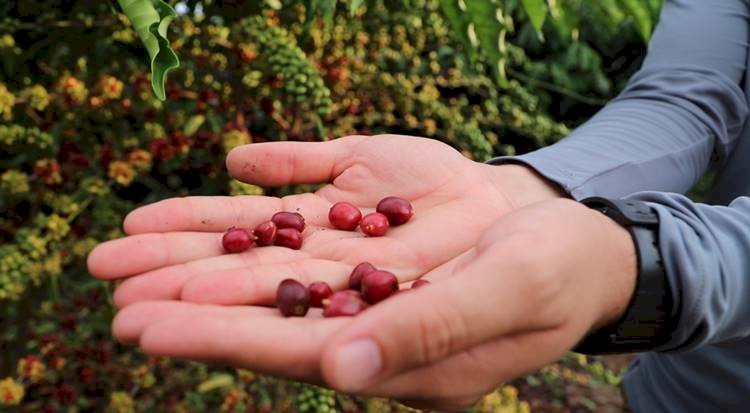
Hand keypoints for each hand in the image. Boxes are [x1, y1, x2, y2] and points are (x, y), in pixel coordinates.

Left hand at [87, 134, 560, 307]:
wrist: (567, 233)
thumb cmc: (553, 276)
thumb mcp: (506, 297)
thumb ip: (426, 333)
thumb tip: (339, 375)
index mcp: (388, 349)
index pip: (288, 346)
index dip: (217, 335)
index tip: (146, 327)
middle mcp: (360, 304)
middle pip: (260, 297)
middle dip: (182, 288)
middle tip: (108, 279)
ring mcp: (362, 251)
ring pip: (271, 244)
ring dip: (201, 238)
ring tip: (128, 235)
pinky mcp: (373, 203)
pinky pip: (312, 190)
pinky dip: (270, 177)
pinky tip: (230, 167)